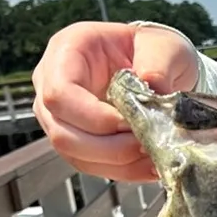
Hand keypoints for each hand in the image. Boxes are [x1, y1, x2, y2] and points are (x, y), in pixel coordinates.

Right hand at [32, 20, 197, 181]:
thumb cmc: (155, 50)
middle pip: (62, 131)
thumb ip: (158, 64)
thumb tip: (152, 90)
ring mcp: (60, 115)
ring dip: (117, 162)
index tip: (131, 124)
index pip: (60, 93)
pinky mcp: (77, 139)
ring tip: (153, 156)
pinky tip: (149, 165)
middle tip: (147, 144)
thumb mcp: (163, 46)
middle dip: (108, 147)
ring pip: (74, 154)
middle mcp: (52, 83)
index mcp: (68, 50)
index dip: (94, 116)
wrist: (159, 65)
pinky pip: (92, 165)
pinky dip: (123, 170)